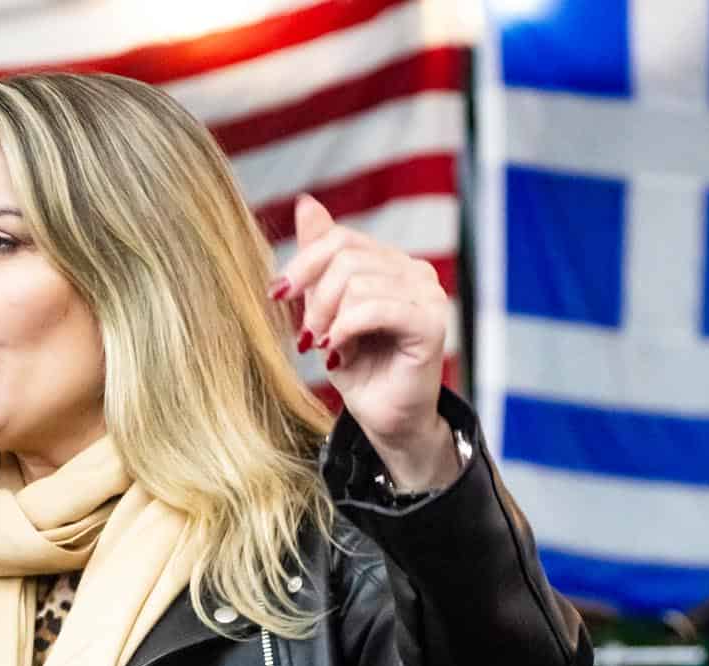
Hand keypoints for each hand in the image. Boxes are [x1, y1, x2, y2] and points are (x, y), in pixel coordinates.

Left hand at [272, 194, 456, 489]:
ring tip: (324, 348)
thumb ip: (320, 261)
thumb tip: (306, 202)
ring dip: (327, 319)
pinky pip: (375, 307)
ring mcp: (427, 295)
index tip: (277, 294)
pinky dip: (345, 329)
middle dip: (314, 297)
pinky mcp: (430, 323)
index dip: (303, 262)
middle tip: (305, 336)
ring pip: (357, 281)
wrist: (386, 421)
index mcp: (392, 263)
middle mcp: (415, 272)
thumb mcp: (326, 310)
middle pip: (346, 256)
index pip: (341, 239)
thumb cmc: (359, 369)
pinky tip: (336, 352)